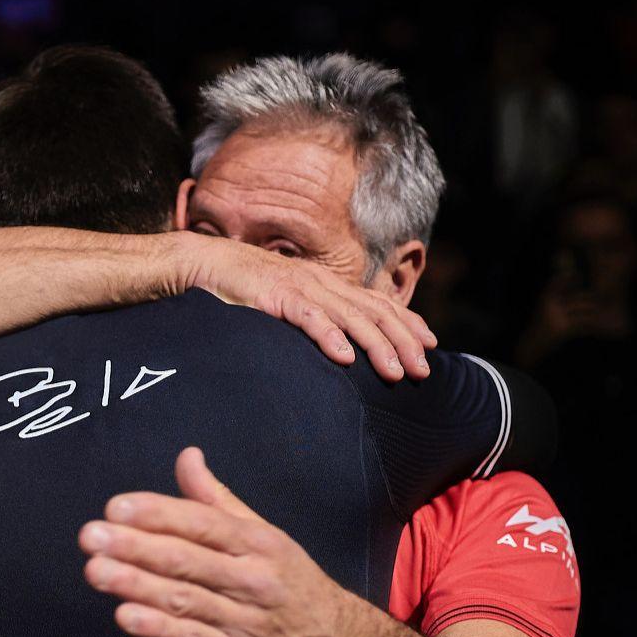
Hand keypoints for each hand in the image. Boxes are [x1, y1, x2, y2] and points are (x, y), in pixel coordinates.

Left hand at [79, 447, 368, 636]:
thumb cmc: (288, 580)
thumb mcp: (262, 533)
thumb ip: (216, 498)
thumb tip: (187, 456)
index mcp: (257, 543)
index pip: (202, 523)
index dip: (159, 513)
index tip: (117, 506)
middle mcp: (251, 579)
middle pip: (187, 560)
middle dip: (135, 547)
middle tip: (92, 536)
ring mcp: (242, 620)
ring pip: (184, 599)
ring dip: (136, 585)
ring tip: (96, 571)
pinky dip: (159, 629)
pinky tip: (126, 616)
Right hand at [180, 232, 435, 380]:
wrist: (207, 263)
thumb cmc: (246, 289)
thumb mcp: (290, 301)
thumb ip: (315, 317)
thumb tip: (340, 346)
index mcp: (328, 285)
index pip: (377, 302)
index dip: (407, 322)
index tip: (430, 345)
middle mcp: (321, 284)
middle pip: (373, 312)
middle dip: (402, 341)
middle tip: (423, 370)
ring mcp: (300, 288)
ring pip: (349, 317)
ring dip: (376, 345)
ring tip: (394, 372)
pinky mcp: (275, 296)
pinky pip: (308, 317)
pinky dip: (328, 336)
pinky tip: (344, 358)